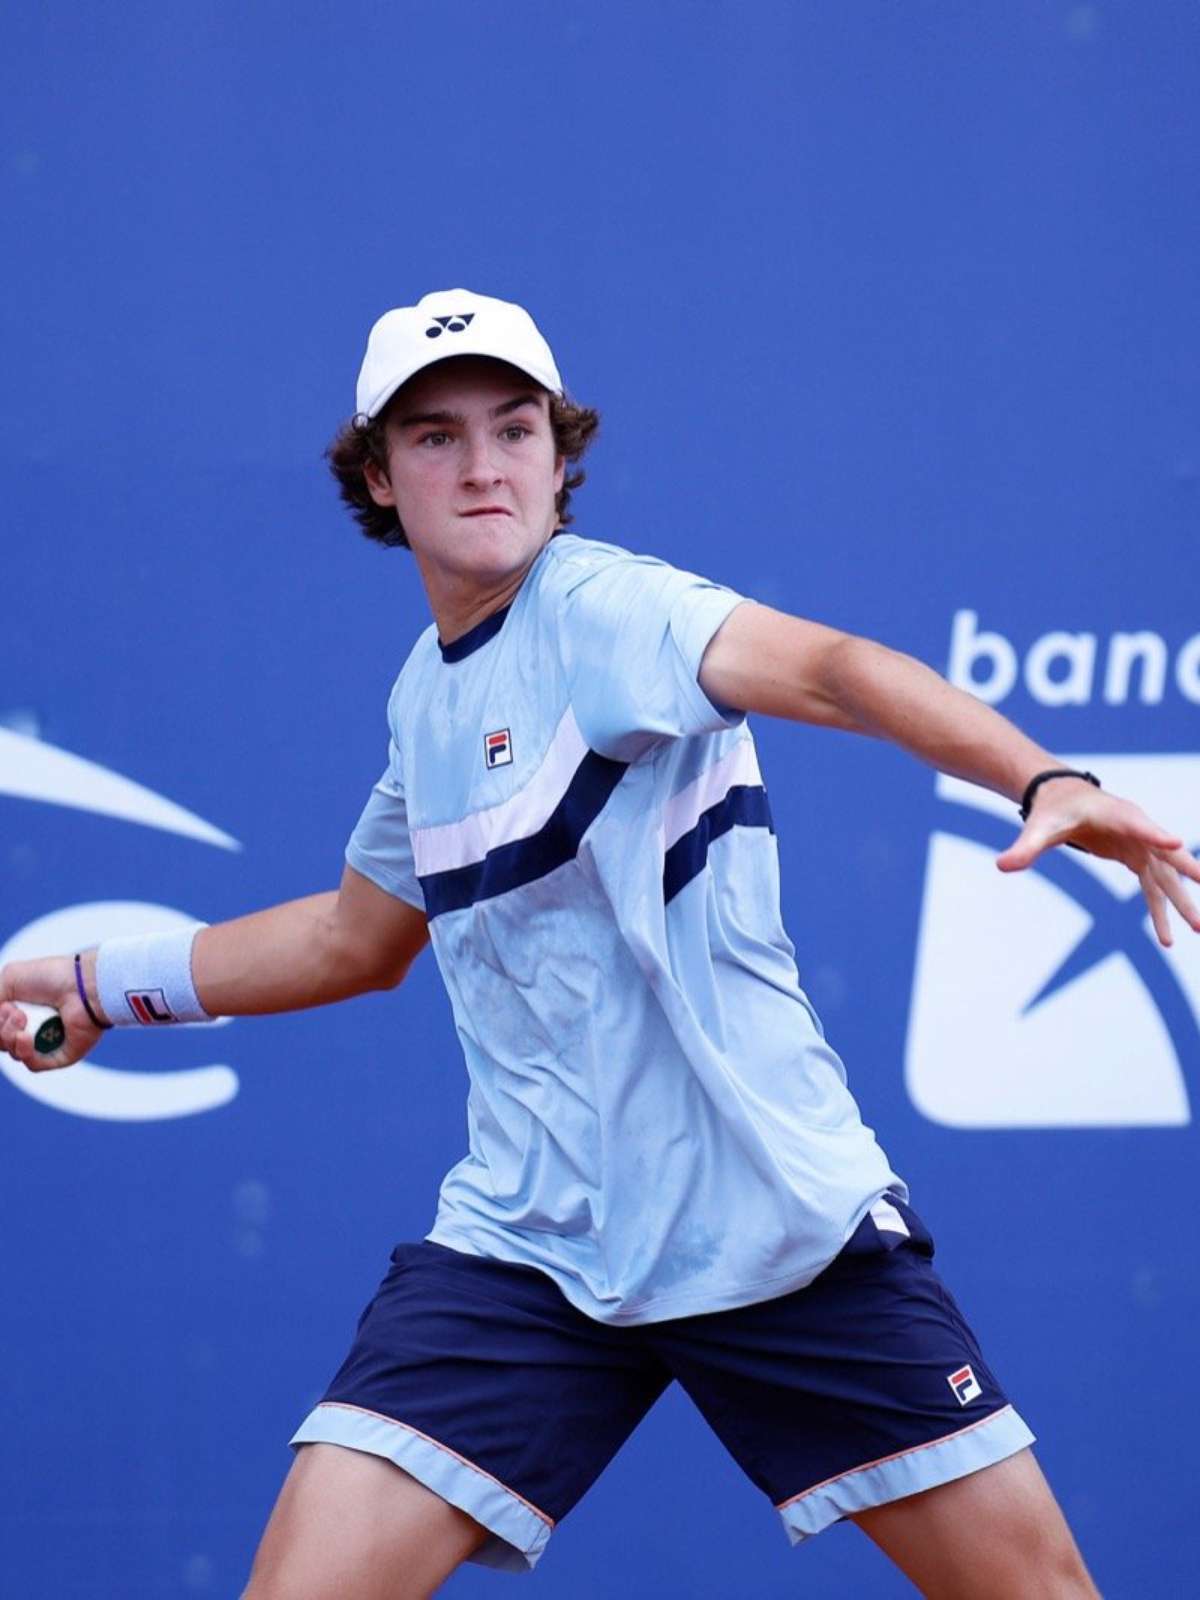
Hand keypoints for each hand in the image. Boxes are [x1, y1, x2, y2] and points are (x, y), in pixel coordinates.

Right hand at [0, 956, 101, 1071]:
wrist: (82, 985)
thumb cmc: (49, 977)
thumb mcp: (8, 981)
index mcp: (22, 1011)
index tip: (1, 1007)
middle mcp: (33, 1028)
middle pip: (1, 1041)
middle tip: (14, 1010)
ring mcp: (46, 1044)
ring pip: (13, 1053)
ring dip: (9, 1036)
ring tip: (22, 1017)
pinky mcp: (60, 1057)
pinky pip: (33, 1064)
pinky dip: (24, 1051)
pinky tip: (26, 1036)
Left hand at [995, 778, 1199, 946]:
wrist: (1063, 798)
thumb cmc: (1054, 810)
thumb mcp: (1038, 827)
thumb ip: (1025, 847)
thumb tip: (1002, 866)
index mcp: (1117, 815)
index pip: (1139, 825)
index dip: (1156, 835)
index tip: (1176, 844)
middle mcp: (1138, 830)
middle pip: (1166, 856)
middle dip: (1186, 875)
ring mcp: (1141, 846)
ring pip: (1166, 878)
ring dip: (1180, 904)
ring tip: (1197, 930)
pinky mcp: (1137, 858)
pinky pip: (1154, 888)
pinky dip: (1161, 910)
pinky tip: (1168, 937)